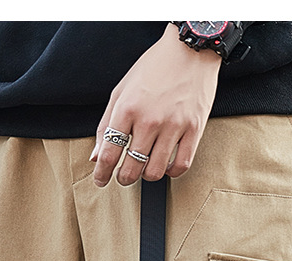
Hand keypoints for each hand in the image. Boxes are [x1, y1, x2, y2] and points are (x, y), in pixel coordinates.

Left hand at [92, 24, 220, 187]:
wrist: (190, 49)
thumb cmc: (155, 68)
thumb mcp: (122, 90)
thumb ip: (106, 124)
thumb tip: (97, 157)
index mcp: (128, 109)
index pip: (109, 153)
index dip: (102, 174)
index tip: (100, 181)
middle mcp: (150, 120)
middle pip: (131, 169)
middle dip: (123, 178)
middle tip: (124, 176)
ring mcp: (173, 126)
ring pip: (155, 172)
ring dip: (146, 176)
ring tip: (145, 167)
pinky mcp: (194, 129)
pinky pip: (181, 166)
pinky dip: (171, 172)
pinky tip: (166, 165)